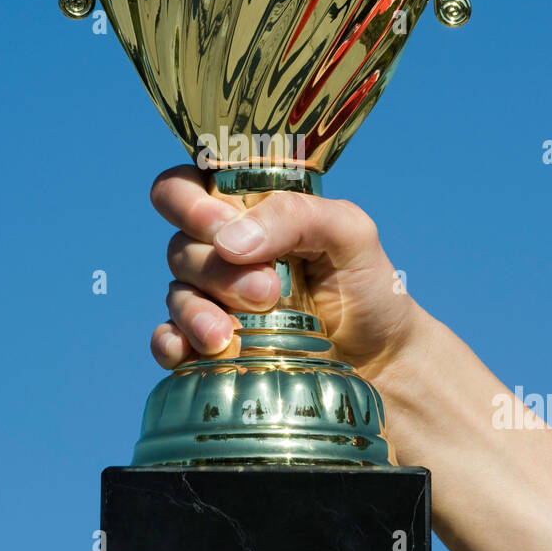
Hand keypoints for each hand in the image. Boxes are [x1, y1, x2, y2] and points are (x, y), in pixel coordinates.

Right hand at [148, 165, 423, 391]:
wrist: (384, 363)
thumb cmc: (368, 287)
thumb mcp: (350, 233)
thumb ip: (295, 215)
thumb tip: (229, 242)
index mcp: (247, 213)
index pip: (186, 188)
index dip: (188, 203)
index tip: (221, 226)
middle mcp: (221, 253)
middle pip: (180, 246)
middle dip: (216, 270)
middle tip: (268, 293)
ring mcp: (212, 302)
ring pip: (176, 294)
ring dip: (197, 312)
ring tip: (232, 336)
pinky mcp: (209, 348)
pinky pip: (168, 341)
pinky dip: (170, 344)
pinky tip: (189, 352)